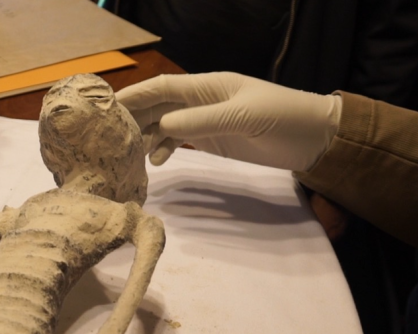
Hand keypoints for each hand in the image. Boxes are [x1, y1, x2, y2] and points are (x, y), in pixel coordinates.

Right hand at [115, 72, 341, 171]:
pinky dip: (163, 150)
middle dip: (131, 117)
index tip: (107, 107)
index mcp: (207, 87)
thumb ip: (201, 122)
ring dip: (143, 137)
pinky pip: (177, 141)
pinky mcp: (212, 140)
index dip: (134, 95)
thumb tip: (161, 126)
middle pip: (156, 106)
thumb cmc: (282, 118)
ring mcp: (204, 121)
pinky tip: (155, 162)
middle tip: (104, 136)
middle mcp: (200, 101)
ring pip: (163, 125)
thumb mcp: (242, 117)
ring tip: (125, 153)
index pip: (161, 88)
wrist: (313, 139)